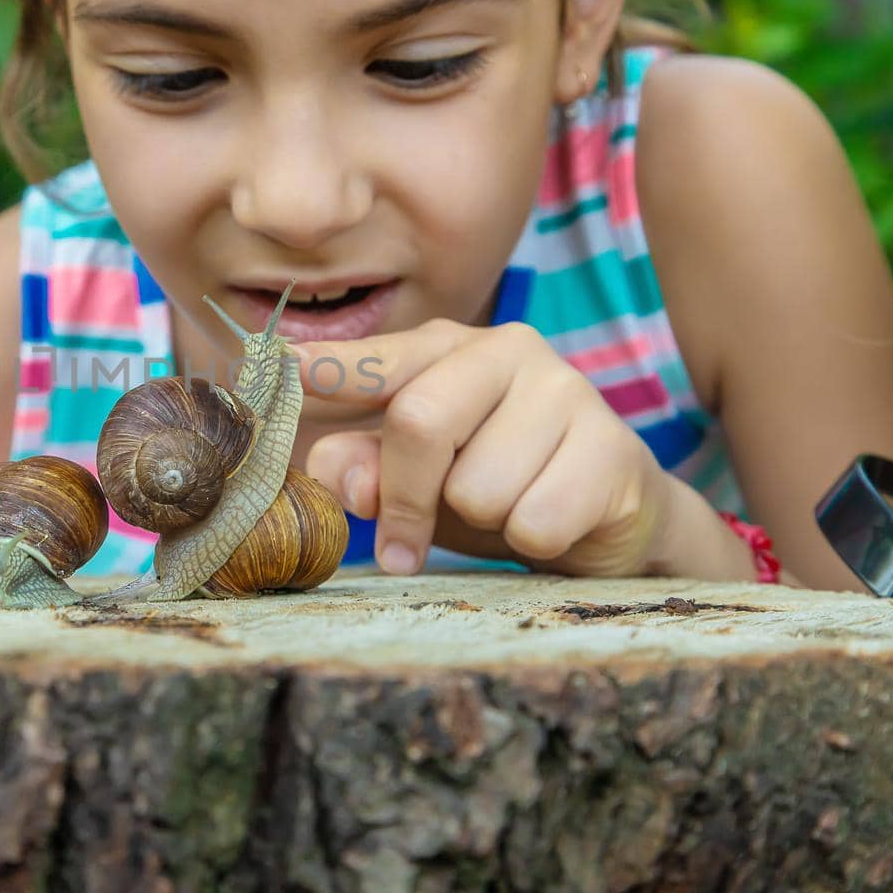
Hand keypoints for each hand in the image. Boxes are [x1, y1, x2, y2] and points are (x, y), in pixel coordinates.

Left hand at [294, 320, 676, 577]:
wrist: (610, 516)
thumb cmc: (494, 482)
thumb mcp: (415, 478)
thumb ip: (365, 467)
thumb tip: (333, 473)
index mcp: (447, 347)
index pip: (375, 358)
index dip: (325, 368)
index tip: (279, 368)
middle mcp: (508, 350)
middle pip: (420, 420)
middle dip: (405, 497)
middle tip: (402, 545)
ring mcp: (568, 392)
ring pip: (477, 486)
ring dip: (479, 522)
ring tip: (507, 505)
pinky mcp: (614, 450)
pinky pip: (533, 522)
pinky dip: (531, 541)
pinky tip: (552, 520)